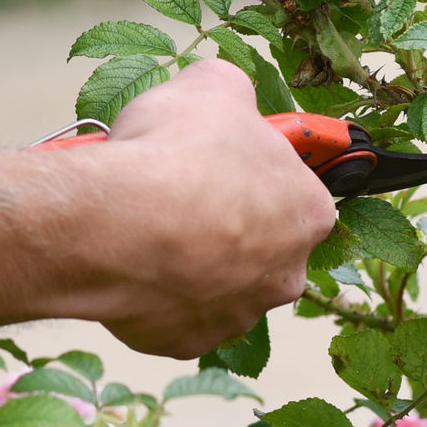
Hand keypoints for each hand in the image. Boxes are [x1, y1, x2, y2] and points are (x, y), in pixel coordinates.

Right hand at [61, 59, 335, 358]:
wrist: (117, 223)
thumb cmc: (178, 153)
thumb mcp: (214, 85)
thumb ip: (235, 92)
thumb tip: (228, 97)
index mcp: (309, 212)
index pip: (294, 190)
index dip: (255, 171)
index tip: (221, 161)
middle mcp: (287, 273)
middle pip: (261, 243)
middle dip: (226, 221)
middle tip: (180, 193)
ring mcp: (238, 314)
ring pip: (217, 282)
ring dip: (190, 259)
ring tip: (147, 226)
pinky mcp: (187, 341)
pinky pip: (173, 313)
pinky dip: (154, 290)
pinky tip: (131, 261)